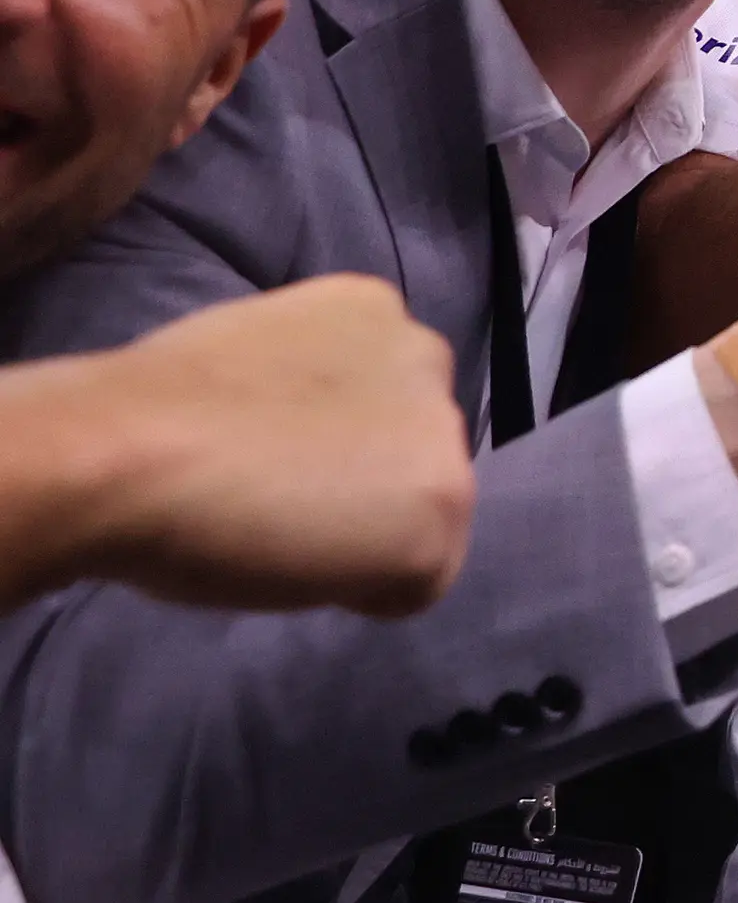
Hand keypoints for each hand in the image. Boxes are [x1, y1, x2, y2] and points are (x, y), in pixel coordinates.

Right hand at [58, 277, 473, 613]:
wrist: (127, 450)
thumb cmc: (151, 411)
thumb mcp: (251, 363)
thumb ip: (306, 390)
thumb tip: (309, 438)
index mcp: (373, 309)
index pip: (385, 399)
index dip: (329, 446)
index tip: (270, 456)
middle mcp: (427, 360)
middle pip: (414, 453)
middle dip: (362, 486)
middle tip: (278, 502)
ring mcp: (444, 439)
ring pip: (423, 519)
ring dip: (365, 540)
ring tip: (281, 531)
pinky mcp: (440, 514)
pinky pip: (414, 585)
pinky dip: (362, 593)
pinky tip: (298, 562)